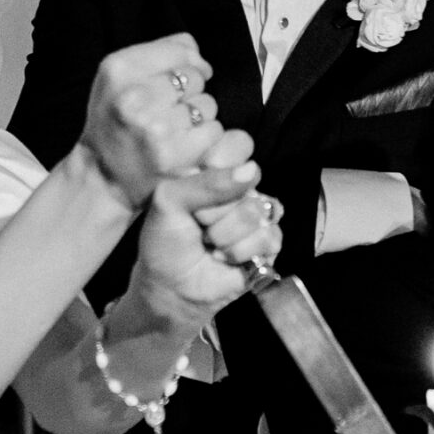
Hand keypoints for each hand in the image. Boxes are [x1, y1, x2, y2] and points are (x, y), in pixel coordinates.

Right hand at [79, 34, 226, 208]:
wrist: (102, 174)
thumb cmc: (117, 119)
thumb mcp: (121, 74)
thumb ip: (164, 50)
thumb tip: (200, 58)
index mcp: (119, 69)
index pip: (183, 49)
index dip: (187, 64)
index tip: (174, 81)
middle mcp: (134, 97)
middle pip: (196, 77)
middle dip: (189, 92)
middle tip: (165, 110)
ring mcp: (153, 128)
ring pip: (207, 105)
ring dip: (198, 116)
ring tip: (172, 128)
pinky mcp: (172, 155)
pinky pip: (213, 131)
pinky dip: (204, 138)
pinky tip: (183, 144)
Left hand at [131, 179, 281, 323]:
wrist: (171, 288)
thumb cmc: (165, 242)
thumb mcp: (169, 201)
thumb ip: (206, 183)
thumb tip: (250, 171)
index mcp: (215, 171)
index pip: (237, 145)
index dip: (221, 165)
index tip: (197, 187)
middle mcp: (240, 189)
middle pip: (246, 183)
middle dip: (214, 212)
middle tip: (198, 225)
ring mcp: (257, 216)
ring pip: (255, 212)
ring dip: (224, 235)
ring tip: (210, 245)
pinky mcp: (269, 243)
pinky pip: (268, 237)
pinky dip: (240, 252)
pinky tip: (225, 258)